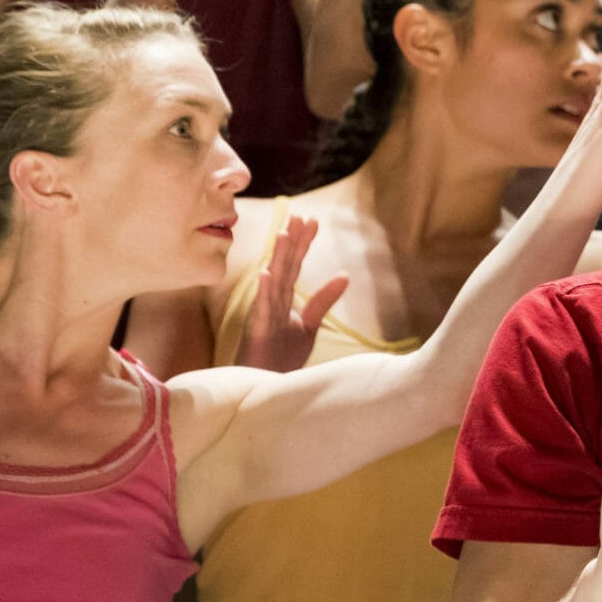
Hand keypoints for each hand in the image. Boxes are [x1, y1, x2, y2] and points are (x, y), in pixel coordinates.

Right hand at [236, 215, 349, 373]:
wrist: (266, 386)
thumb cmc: (281, 356)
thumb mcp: (308, 325)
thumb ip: (323, 300)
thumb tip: (344, 275)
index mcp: (283, 299)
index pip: (294, 265)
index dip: (302, 243)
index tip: (312, 220)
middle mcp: (271, 302)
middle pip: (283, 266)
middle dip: (291, 241)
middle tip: (298, 215)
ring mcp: (262, 315)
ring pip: (272, 282)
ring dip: (277, 257)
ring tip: (283, 234)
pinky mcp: (256, 331)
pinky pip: (260, 309)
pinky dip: (263, 292)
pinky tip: (265, 273)